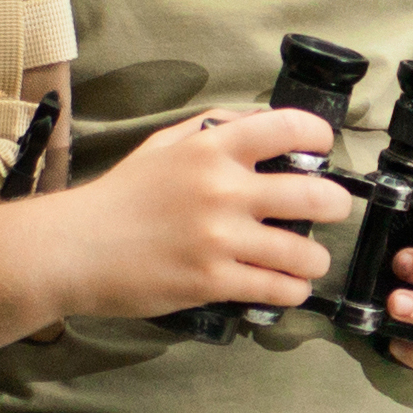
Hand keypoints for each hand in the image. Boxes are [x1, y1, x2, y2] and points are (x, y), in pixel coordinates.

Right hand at [51, 106, 348, 322]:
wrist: (76, 247)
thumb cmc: (121, 196)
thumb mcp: (162, 145)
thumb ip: (211, 128)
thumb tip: (259, 123)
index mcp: (211, 148)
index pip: (286, 128)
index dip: (318, 135)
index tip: (323, 147)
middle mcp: (222, 190)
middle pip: (315, 195)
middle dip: (336, 204)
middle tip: (334, 209)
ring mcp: (219, 239)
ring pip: (303, 253)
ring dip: (314, 259)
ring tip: (308, 261)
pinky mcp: (212, 282)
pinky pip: (276, 289)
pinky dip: (292, 290)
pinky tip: (288, 285)